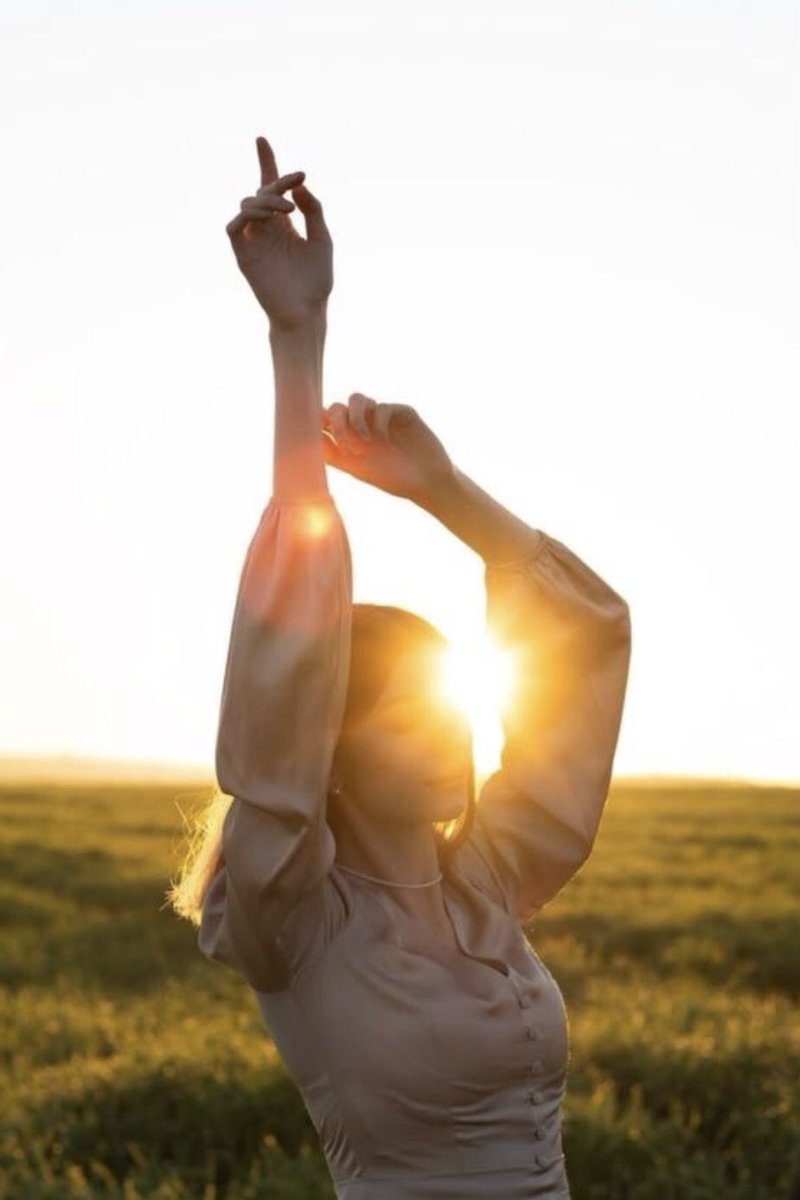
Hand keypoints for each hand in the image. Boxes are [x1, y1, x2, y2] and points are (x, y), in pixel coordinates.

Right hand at [225, 135, 332, 329]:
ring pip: (247, 205)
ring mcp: (254, 241)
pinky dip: (246, 217)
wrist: (306, 310)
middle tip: (295, 182)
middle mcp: (267, 228)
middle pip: (261, 191)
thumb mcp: (322, 239)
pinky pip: (234, 228)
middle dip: (277, 182)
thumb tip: (299, 186)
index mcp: (284, 223)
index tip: (261, 139)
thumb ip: (313, 210)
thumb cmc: (316, 280)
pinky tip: (265, 218)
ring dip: (266, 200)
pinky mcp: (244, 255)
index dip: (266, 162)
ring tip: (286, 209)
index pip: (270, 186)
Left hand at [320, 393, 455, 506]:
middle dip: (337, 421)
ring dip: (355, 417)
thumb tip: (306, 439)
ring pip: (356, 399)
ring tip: (364, 440)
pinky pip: (381, 406)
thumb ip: (332, 454)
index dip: (315, 418)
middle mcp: (361, 425)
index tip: (313, 427)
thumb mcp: (356, 469)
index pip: (324, 420)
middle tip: (347, 443)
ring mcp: (380, 417)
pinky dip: (378, 421)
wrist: (428, 482)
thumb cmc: (393, 480)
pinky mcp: (400, 412)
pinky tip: (384, 439)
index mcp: (348, 438)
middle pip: (337, 407)